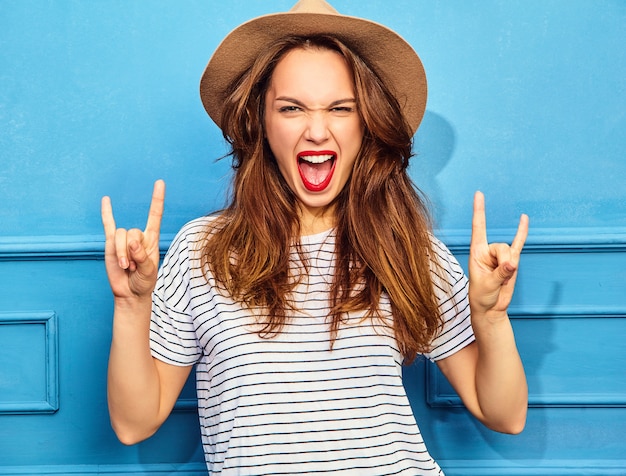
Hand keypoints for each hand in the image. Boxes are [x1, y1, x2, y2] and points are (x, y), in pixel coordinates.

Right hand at [101, 180, 164, 300]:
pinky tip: (106, 200)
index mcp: (152, 239)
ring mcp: (124, 239)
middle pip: (132, 232)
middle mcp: (139, 236)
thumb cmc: (144, 282)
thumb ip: (142, 257)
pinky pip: (108, 225)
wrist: (130, 292)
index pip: (155, 215)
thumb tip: (132, 243)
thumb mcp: (148, 272)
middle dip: (131, 252)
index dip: (157, 199)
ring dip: (120, 253)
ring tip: (125, 267)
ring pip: (119, 236)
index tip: (160, 182)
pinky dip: (106, 213)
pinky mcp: (111, 244)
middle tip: (133, 268)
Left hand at [468, 191, 528, 316]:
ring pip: (512, 252)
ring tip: (503, 278)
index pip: (478, 227)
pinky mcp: (511, 261)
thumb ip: (501, 273)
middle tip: (499, 276)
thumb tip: (512, 263)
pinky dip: (522, 232)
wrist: (491, 308)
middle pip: (502, 246)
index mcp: (476, 252)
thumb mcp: (488, 285)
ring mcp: (500, 255)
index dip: (479, 211)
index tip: (479, 193)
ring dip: (510, 266)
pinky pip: (518, 244)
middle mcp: (487, 250)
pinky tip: (524, 219)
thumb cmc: (482, 296)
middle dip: (504, 262)